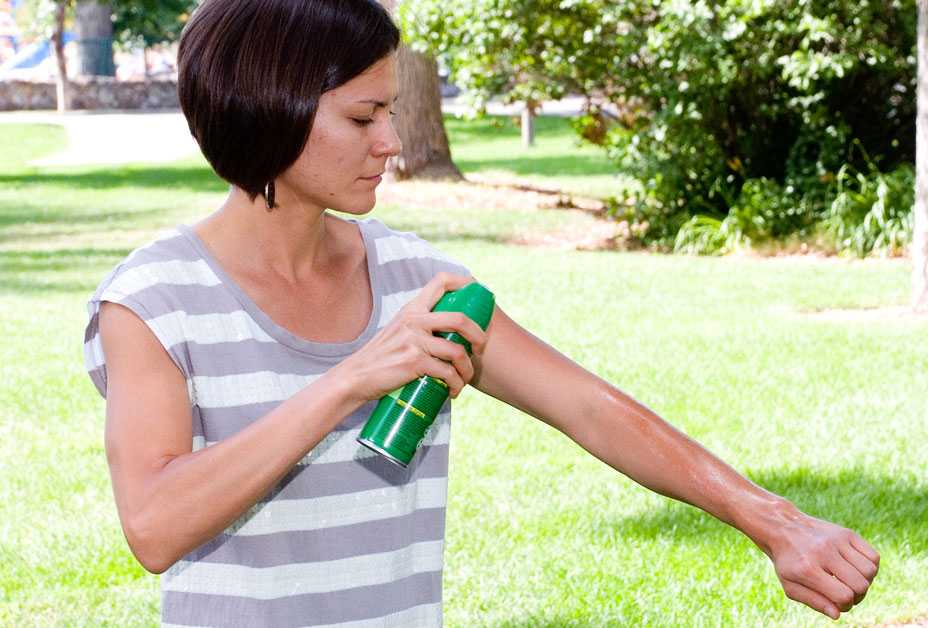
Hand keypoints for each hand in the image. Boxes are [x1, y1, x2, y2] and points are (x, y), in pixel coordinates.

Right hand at [332, 272, 487, 402]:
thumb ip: (419, 325)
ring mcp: (413, 341)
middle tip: (480, 348)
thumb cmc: (381, 357)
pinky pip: (446, 373)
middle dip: (479, 335)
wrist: (355, 377)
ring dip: (467, 369)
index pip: (441, 281)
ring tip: (464, 379)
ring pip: (457, 351)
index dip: (466, 283)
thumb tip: (451, 332)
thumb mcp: (399, 330)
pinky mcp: (413, 363)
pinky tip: (453, 391)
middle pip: (460, 318)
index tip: (479, 295)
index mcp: (412, 308)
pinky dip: (455, 384)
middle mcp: (414, 320)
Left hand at [765, 510, 878, 619]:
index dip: (845, 605)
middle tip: (844, 592)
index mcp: (808, 568)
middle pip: (860, 584)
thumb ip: (814, 601)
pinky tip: (855, 568)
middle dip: (857, 596)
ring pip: (870, 571)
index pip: (843, 596)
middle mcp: (824, 552)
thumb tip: (838, 614)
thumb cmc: (787, 562)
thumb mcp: (790, 585)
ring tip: (849, 580)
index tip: (836, 602)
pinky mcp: (847, 533)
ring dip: (865, 582)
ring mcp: (837, 540)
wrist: (782, 528)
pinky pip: (873, 556)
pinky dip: (870, 567)